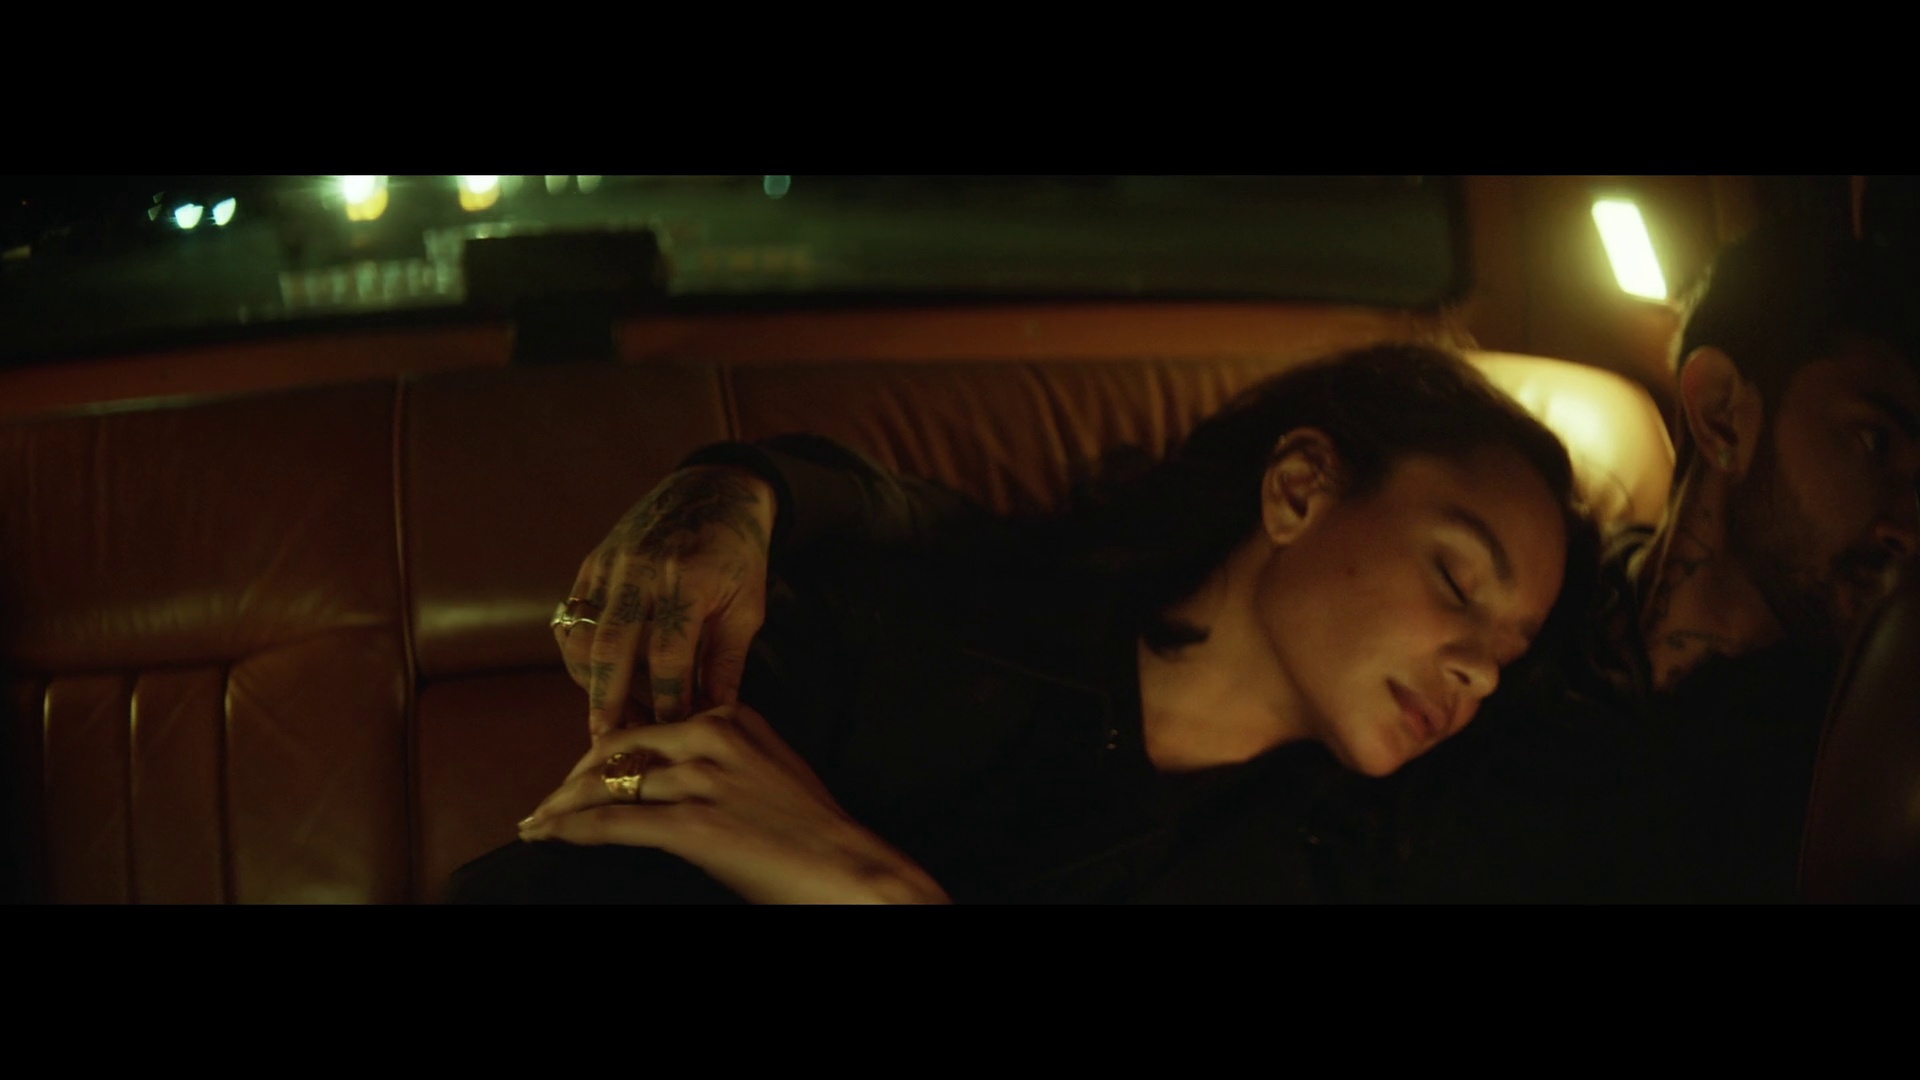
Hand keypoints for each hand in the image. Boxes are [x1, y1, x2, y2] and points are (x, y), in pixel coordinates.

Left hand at [517, 703, 949, 904]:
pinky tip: (547, 835)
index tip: (580, 774)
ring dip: (561, 808)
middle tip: (547, 803)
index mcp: (732, 718)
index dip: (602, 753)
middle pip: (617, 750)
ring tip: (535, 824)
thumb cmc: (815, 831)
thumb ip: (727, 757)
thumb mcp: (773, 770)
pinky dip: (572, 829)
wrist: (850, 868)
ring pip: (607, 785)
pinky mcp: (693, 825)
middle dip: (573, 778)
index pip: (645, 727)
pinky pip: (615, 822)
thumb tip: (676, 772)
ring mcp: (701, 781)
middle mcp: (712, 738)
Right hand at [558, 464, 776, 739]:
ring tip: (606, 716)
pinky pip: (572, 617)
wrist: (715, 491)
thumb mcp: (747, 607)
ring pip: (582, 635)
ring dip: (589, 682)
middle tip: (609, 744)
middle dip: (609, 702)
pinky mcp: (593, 562)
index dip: (668, 700)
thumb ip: (726, 663)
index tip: (671, 735)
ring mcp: (611, 563)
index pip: (669, 655)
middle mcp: (641, 569)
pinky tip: (596, 679)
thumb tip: (712, 718)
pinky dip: (578, 653)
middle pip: (612, 649)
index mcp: (687, 579)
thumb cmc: (739, 554)